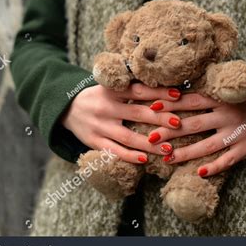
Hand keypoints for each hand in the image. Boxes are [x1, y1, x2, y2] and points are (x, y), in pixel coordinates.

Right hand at [61, 83, 182, 163]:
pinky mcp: (94, 142)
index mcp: (112, 90)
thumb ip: (132, 88)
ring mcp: (100, 126)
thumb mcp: (111, 86)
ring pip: (128, 136)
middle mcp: (106, 107)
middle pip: (137, 113)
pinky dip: (130, 156)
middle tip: (179, 123)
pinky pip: (114, 151)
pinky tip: (145, 159)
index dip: (158, 92)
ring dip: (149, 143)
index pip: (139, 90)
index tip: (177, 95)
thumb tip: (166, 90)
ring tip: (169, 148)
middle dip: (160, 118)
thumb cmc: (99, 96)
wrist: (66, 108)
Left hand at [147, 88, 245, 175]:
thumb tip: (179, 90)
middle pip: (194, 124)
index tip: (151, 108)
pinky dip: (214, 167)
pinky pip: (228, 160)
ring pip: (207, 146)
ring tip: (167, 158)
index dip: (171, 104)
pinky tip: (199, 172)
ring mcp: (237, 133)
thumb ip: (211, 91)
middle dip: (171, 131)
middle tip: (151, 138)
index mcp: (222, 98)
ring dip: (186, 153)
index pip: (191, 100)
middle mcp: (227, 115)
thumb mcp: (233, 90)